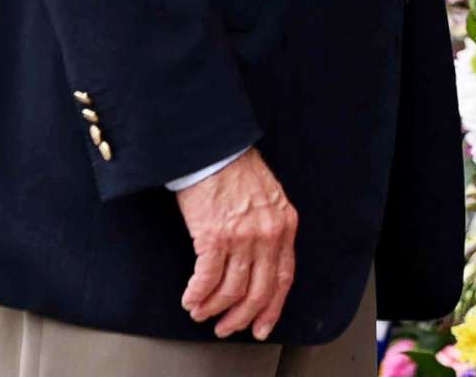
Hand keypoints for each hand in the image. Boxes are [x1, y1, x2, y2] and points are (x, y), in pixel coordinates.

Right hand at [176, 148, 296, 339]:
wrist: (212, 147)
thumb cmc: (234, 166)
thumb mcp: (268, 197)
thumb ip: (270, 228)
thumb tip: (258, 265)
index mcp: (284, 224)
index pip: (283, 279)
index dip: (271, 309)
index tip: (261, 326)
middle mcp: (267, 234)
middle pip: (259, 291)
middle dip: (241, 317)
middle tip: (227, 327)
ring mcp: (242, 237)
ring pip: (232, 290)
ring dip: (214, 308)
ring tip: (202, 312)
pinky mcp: (214, 236)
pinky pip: (207, 279)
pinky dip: (197, 295)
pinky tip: (191, 299)